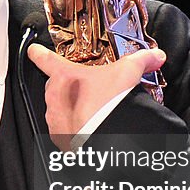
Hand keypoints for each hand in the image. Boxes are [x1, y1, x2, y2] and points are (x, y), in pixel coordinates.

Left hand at [27, 44, 165, 150]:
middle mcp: (54, 97)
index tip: (34, 50)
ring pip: (59, 109)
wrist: (106, 138)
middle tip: (90, 91)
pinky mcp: (60, 139)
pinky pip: (63, 130)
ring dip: (73, 109)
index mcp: (64, 76)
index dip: (39, 53)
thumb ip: (141, 61)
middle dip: (71, 87)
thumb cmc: (109, 106)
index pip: (45, 59)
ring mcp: (55, 119)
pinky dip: (74, 129)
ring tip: (94, 112)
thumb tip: (155, 56)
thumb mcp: (128, 74)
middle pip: (56, 86)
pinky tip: (90, 128)